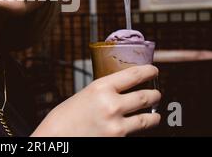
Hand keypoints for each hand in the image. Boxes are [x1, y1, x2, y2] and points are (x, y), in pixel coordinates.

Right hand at [31, 65, 160, 136]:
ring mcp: (116, 125)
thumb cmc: (64, 118)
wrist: (55, 139)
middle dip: (155, 95)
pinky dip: (139, 130)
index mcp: (101, 88)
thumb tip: (121, 91)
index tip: (153, 70)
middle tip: (156, 94)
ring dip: (154, 116)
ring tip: (155, 115)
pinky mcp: (118, 140)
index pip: (134, 74)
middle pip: (145, 96)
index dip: (148, 71)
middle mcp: (111, 105)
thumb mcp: (84, 96)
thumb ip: (104, 92)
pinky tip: (138, 127)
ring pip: (147, 118)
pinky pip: (136, 133)